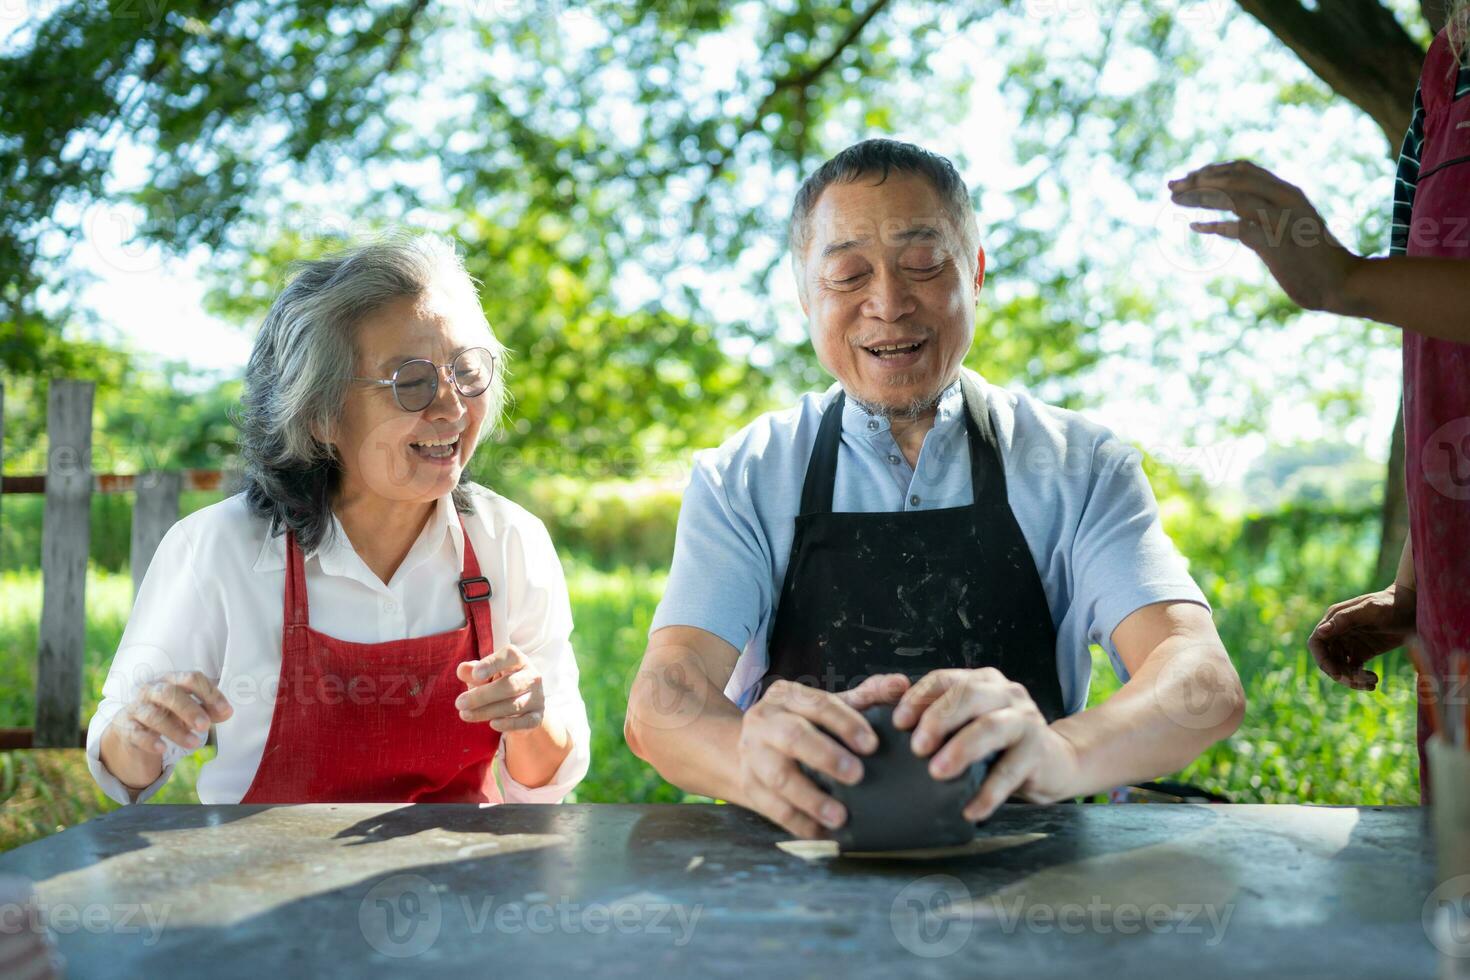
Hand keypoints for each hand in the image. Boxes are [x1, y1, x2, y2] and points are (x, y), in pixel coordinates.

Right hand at [113, 670, 232, 754]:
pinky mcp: (124, 726)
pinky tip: (162, 749)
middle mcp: (152, 690)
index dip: (209, 693)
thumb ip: (210, 710)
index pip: (191, 679)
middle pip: (169, 693)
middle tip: (205, 725)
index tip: (225, 710)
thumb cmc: (169, 715)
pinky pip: (134, 732)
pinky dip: (149, 740)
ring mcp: (136, 707)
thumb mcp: (191, 712)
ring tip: (194, 744)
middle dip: (189, 709)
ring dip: (175, 730)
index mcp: (172, 680)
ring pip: (153, 715)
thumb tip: (227, 712)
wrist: (133, 731)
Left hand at [455, 644, 545, 732]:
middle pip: (509, 685)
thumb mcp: (484, 676)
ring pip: (514, 705)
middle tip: (459, 703)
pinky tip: (493, 724)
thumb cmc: (498, 683)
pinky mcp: (537, 717)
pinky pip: (525, 722)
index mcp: (518, 660)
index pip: (509, 656)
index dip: (493, 664)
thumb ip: (472, 672)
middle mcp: (532, 676)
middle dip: (482, 695)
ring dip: (487, 711)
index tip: (475, 674)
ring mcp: (537, 697)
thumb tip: (462, 669)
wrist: (521, 706)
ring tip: (465, 714)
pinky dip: (509, 724)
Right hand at [736, 674, 907, 837]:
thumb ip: (866, 695)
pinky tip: (823, 833)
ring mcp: (752, 756)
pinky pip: (773, 809)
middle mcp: (764, 722)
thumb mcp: (828, 705)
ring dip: (811, 799)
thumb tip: (901, 684)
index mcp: (787, 696)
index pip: (819, 705)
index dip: (846, 723)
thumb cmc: (802, 724)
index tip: (871, 745)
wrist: (749, 745)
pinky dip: (799, 823)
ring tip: (840, 816)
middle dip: (826, 756)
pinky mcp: (749, 787)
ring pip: (779, 778)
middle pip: (793, 737)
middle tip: (857, 775)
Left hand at [893, 667, 1078, 820]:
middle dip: (938, 719)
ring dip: (961, 750)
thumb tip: (888, 714)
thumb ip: (934, 715)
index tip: (897, 722)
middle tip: (916, 748)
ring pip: (990, 727)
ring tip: (937, 773)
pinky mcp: (1039, 751)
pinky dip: (988, 793)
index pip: (945, 679)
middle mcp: (1005, 693)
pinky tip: (970, 810)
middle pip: (968, 696)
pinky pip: (1010, 771)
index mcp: (981, 681)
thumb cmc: (998, 745)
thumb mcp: (967, 724)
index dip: (919, 697)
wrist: (1054, 763)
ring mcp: (1025, 720)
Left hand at [1169, 160, 1360, 312]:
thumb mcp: (1288, 226)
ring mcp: (1282, 220)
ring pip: (1234, 197)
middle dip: (1199, 180)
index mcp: (1288, 192)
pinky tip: (1194, 227)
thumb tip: (1230, 212)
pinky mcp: (1278, 244)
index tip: (1189, 177)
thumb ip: (1265, 213)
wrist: (1340, 282)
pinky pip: (1240, 228)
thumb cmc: (1311, 257)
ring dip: (1200, 197)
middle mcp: (1286, 199)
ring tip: (1175, 201)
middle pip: (1234, 179)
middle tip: (1172, 186)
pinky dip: (1214, 225)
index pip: (1244, 169)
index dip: (1213, 170)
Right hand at [1307, 585, 1416, 689]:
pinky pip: (1354, 670)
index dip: (1322, 660)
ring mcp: (1350, 643)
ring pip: (1341, 667)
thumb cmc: (1391, 604)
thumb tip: (1321, 632)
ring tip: (1372, 682)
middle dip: (1340, 673)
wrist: (1414, 607)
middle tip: (1359, 681)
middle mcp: (1339, 632)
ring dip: (1352, 679)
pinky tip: (1374, 681)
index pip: (1317, 644)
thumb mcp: (1369, 610)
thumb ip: (1344, 619)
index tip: (1337, 674)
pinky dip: (1361, 678)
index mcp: (1334, 620)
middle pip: (1328, 660)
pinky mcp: (1362, 652)